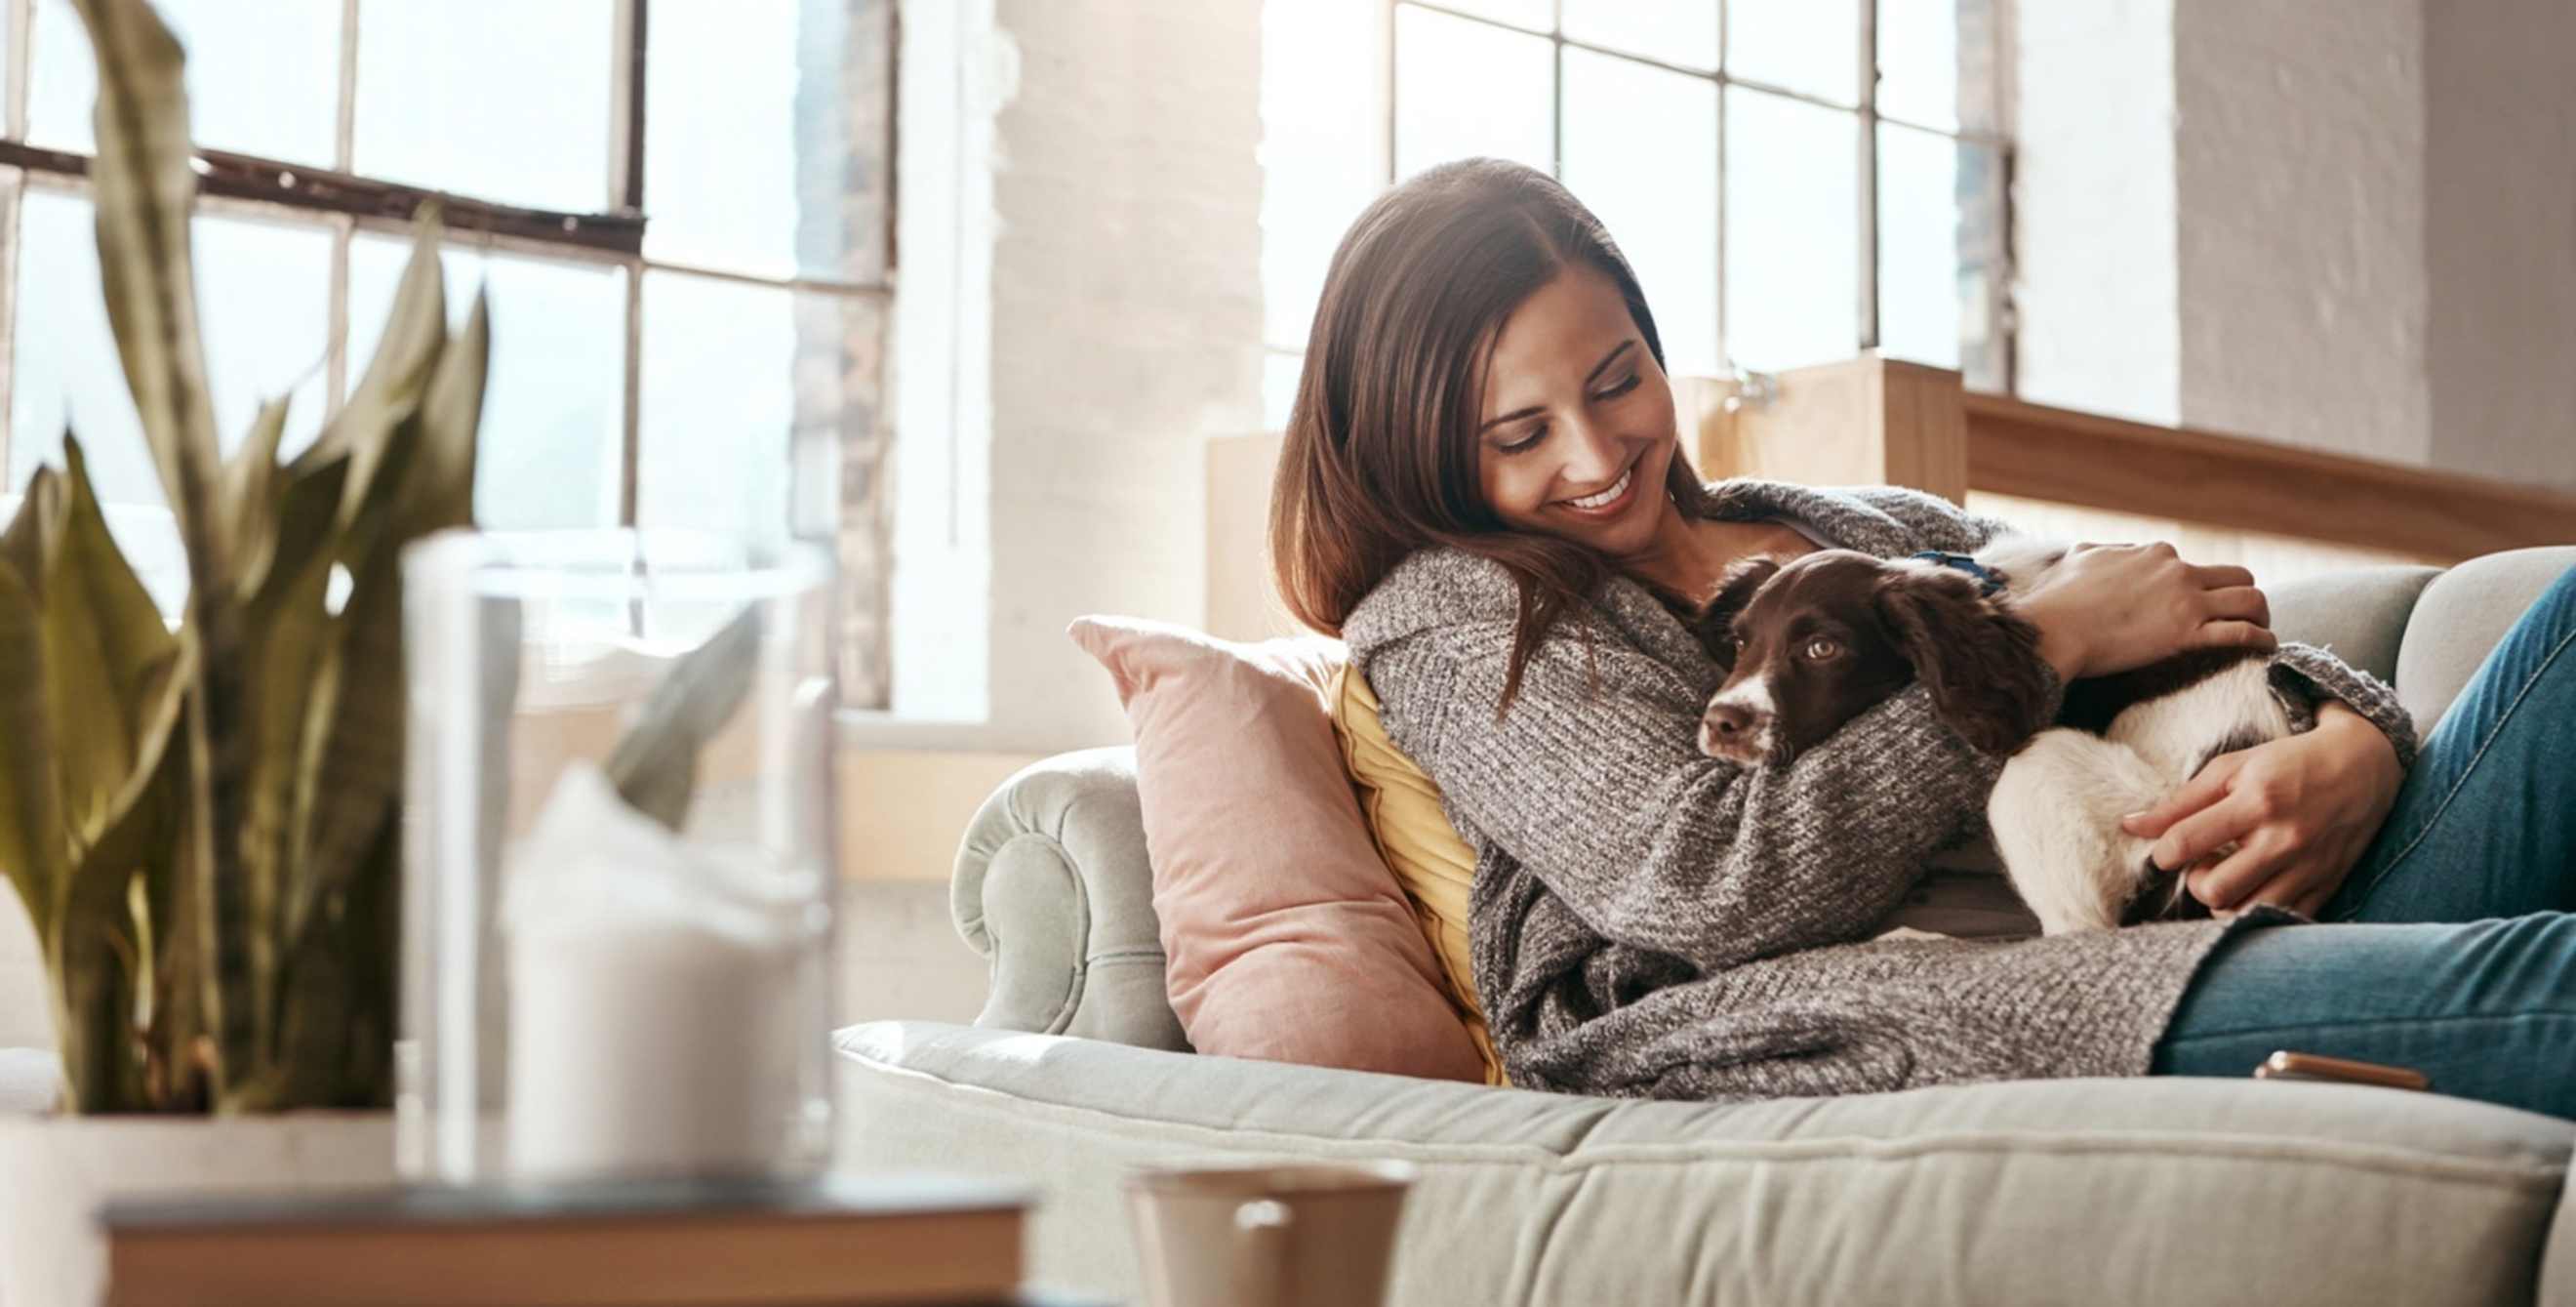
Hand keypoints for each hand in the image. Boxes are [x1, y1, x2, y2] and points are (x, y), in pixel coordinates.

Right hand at [2015, 542, 2274, 680]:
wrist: (2055, 629)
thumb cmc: (2060, 598)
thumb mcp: (2079, 559)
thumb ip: (2099, 552)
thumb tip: (2100, 552)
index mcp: (2155, 554)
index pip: (2193, 565)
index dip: (2197, 587)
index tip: (2194, 606)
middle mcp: (2178, 572)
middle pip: (2238, 576)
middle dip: (2244, 595)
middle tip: (2239, 617)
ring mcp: (2186, 603)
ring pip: (2252, 600)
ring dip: (2262, 616)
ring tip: (2261, 631)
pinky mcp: (2188, 635)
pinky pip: (2243, 633)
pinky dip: (2262, 641)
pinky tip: (2266, 649)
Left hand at [2118, 703, 2402, 917]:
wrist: (2365, 767)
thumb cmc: (2287, 765)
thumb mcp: (2232, 768)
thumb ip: (2180, 801)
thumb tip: (2130, 825)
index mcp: (2257, 801)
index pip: (2186, 842)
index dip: (2164, 852)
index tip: (2168, 849)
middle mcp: (2284, 838)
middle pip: (2213, 890)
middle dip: (2196, 881)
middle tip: (2203, 863)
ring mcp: (2308, 868)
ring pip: (2245, 913)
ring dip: (2225, 900)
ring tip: (2229, 875)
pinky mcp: (2327, 887)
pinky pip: (2280, 920)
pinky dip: (2258, 910)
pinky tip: (2255, 886)